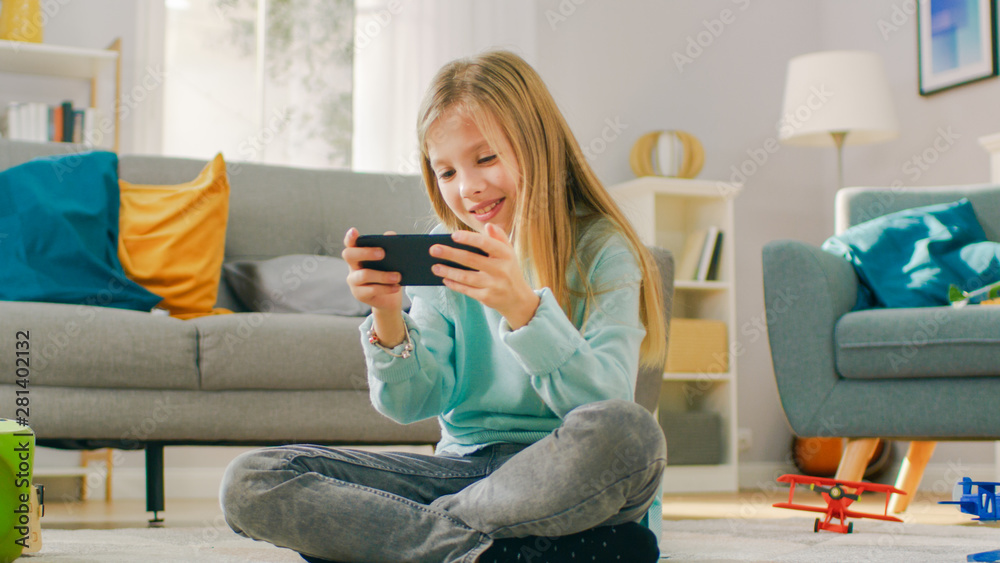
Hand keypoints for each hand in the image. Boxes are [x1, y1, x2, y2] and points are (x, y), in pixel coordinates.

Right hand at [342, 228, 405, 344]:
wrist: (389, 298)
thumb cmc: (388, 273)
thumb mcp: (391, 260)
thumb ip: (390, 246)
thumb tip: (390, 235)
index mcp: (358, 254)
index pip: (350, 243)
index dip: (350, 237)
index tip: (354, 231)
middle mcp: (352, 266)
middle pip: (350, 255)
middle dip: (366, 252)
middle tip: (382, 253)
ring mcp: (353, 281)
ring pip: (364, 275)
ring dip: (382, 275)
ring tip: (398, 276)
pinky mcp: (359, 294)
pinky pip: (371, 290)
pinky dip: (386, 288)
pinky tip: (397, 286)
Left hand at [430, 223, 539, 329]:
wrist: (519, 299)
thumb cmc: (509, 270)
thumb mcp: (509, 252)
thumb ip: (499, 237)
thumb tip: (488, 226)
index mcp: (505, 254)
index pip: (486, 243)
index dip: (469, 238)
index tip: (453, 235)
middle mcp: (500, 270)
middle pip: (471, 260)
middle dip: (450, 254)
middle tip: (433, 249)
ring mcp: (493, 285)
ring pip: (466, 277)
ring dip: (448, 271)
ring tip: (435, 267)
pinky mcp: (487, 297)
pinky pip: (466, 290)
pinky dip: (454, 284)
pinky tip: (445, 279)